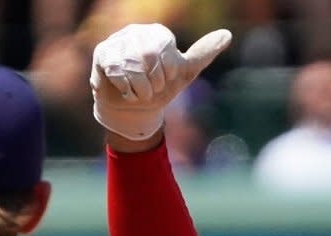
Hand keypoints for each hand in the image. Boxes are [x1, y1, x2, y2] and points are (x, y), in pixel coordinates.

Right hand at [91, 23, 231, 141]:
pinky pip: (116, 69)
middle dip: (153, 81)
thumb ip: (203, 53)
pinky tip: (125, 91)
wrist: (133, 109)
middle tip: (151, 89)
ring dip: (139, 88)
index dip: (167, 72)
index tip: (165, 80)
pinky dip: (125, 87)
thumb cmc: (159, 88)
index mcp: (159, 33)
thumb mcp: (184, 73)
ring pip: (131, 63)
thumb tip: (227, 35)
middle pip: (148, 54)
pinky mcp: (103, 53)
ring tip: (139, 92)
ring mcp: (118, 41)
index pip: (167, 50)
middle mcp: (137, 32)